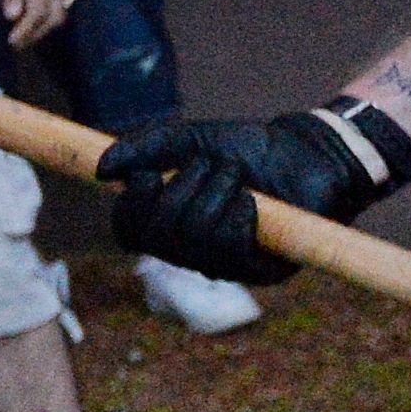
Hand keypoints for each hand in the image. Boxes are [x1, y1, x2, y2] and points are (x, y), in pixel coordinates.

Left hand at [0, 0, 78, 46]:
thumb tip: (12, 17)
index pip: (35, 17)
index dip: (25, 33)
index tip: (12, 43)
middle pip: (54, 18)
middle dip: (38, 33)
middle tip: (22, 42)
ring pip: (65, 9)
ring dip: (49, 23)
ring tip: (33, 28)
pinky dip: (58, 8)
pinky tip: (47, 7)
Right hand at [99, 107, 405, 283]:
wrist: (308, 153)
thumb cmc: (249, 150)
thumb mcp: (191, 139)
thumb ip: (146, 147)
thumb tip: (102, 172)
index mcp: (170, 222)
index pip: (128, 231)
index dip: (131, 207)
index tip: (150, 174)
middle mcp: (192, 250)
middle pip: (159, 237)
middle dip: (182, 192)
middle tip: (212, 166)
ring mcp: (226, 264)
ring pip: (195, 243)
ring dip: (214, 198)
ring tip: (237, 177)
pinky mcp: (261, 272)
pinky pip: (230, 255)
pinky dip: (236, 220)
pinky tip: (252, 202)